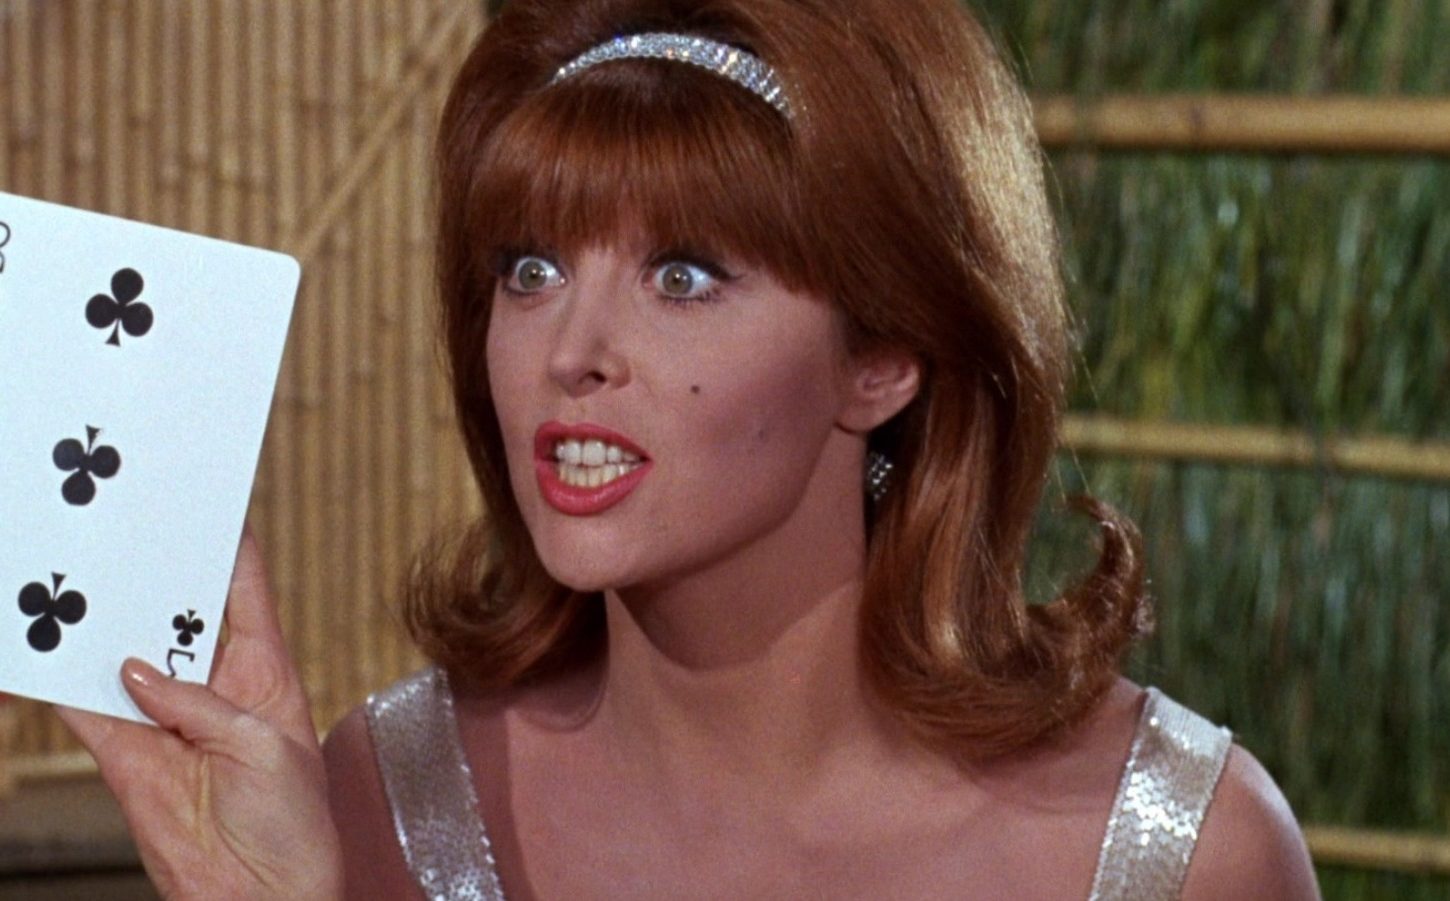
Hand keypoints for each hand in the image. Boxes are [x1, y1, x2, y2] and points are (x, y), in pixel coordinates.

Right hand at [56, 523, 341, 899]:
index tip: (205, 498)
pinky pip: (83, 708)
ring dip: (96, 620)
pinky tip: (33, 648)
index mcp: (265, 669)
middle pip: (174, 611)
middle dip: (149, 573)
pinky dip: (55, 680)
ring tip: (67, 574)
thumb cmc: (293, 823)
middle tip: (118, 528)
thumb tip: (136, 671)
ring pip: (120, 651)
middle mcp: (212, 683)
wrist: (260, 896)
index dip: (227, 543)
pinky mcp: (127, 753)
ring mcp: (164, 716)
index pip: (244, 590)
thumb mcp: (263, 749)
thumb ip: (200, 705)